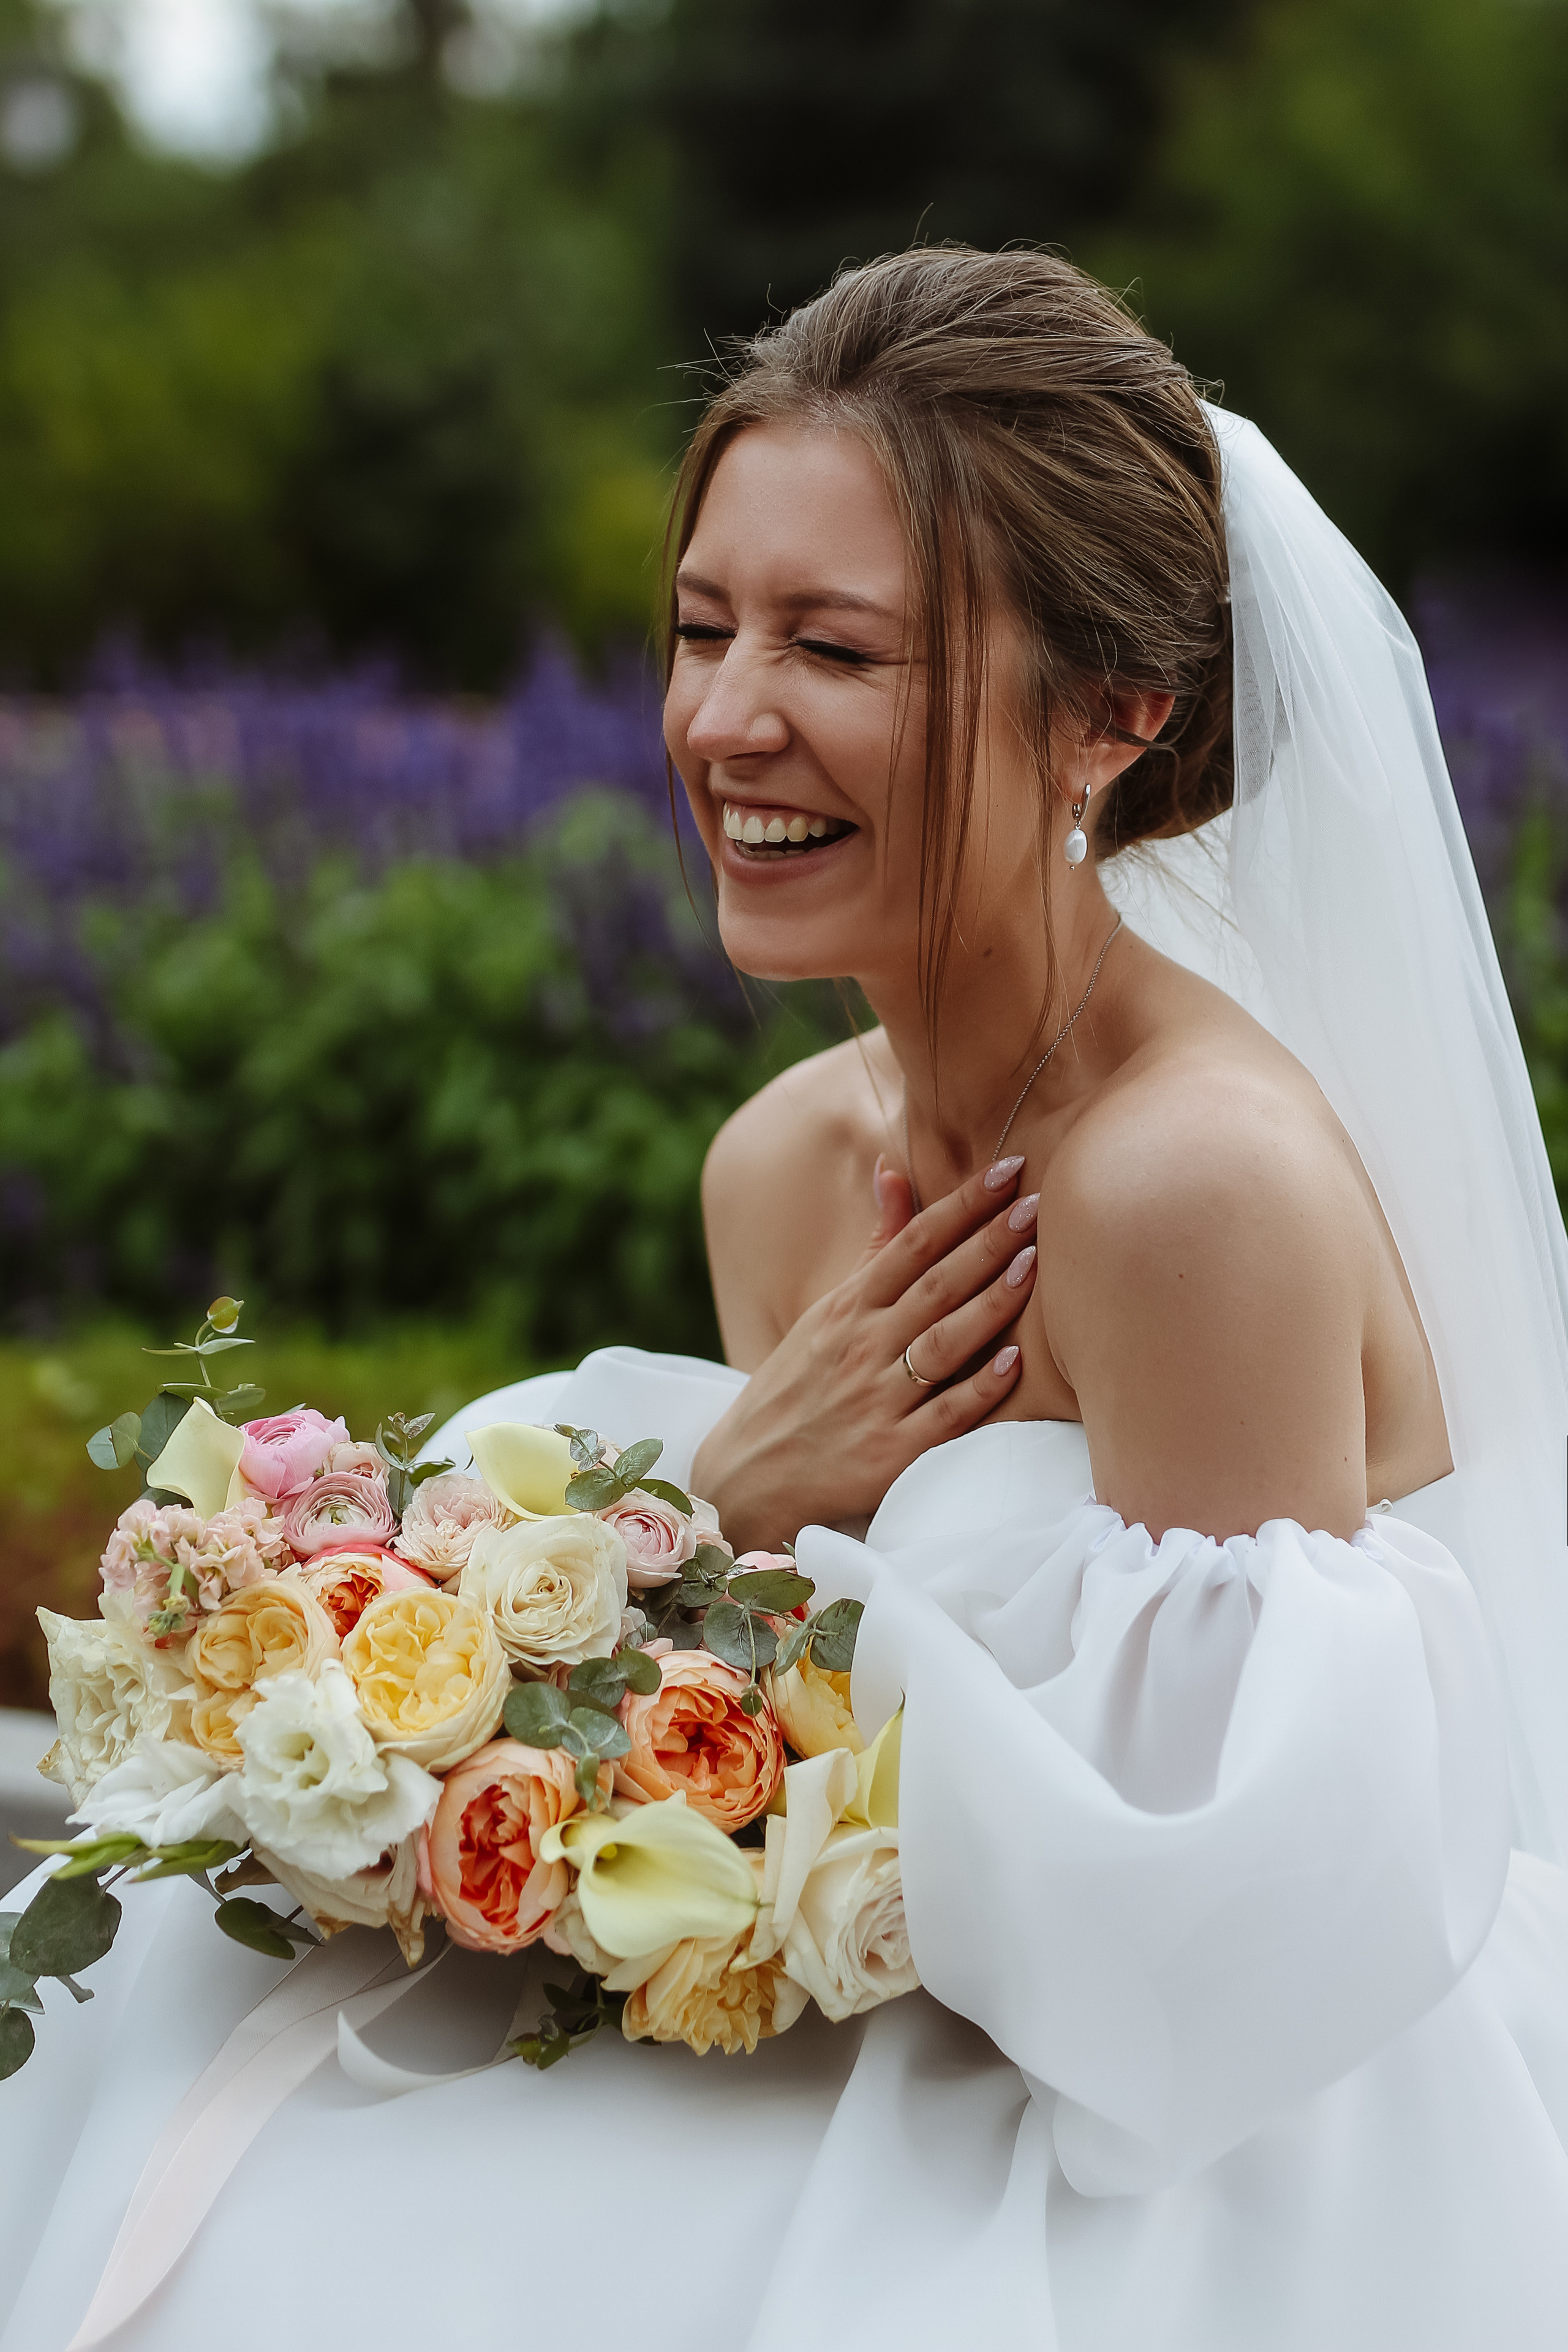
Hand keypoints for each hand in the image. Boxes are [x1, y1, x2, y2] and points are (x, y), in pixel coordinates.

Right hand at [690, 1156, 1038, 1552]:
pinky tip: (1015, 1362)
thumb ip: (874, 1249)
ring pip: (943, 1342)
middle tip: (1035, 1205)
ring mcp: (876, 1400)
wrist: (747, 1476)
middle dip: (986, 1242)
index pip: (913, 1243)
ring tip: (1032, 1265)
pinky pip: (944, 1416)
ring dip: (990, 1302)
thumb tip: (893, 1171)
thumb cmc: (797, 1387)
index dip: (961, 1205)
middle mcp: (862, 1346)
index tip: (1007, 1170)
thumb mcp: (825, 1312)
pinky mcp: (891, 1454)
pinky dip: (978, 1388)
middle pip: (935, 1284)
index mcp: (848, 1307)